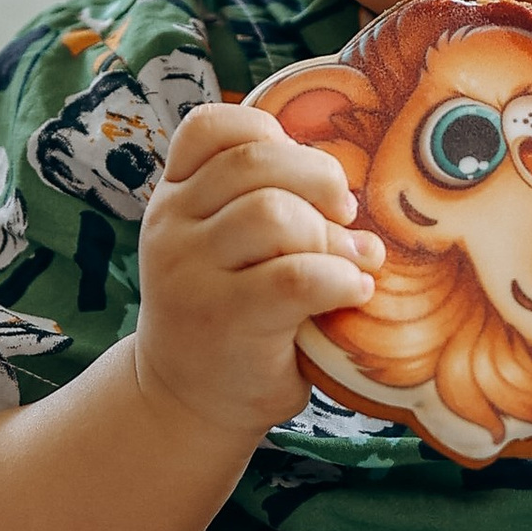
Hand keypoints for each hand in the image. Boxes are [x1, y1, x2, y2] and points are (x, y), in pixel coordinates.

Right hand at [135, 102, 382, 440]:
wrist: (186, 402)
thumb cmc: (230, 313)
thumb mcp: (225, 247)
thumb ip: (264, 202)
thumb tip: (360, 187)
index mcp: (175, 196)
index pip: (211, 128)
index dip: (271, 134)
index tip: (304, 171)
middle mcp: (171, 225)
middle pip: (255, 162)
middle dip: (319, 179)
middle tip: (345, 215)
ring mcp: (190, 273)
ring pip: (273, 213)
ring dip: (329, 235)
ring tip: (351, 262)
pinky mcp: (224, 319)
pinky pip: (294, 277)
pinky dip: (339, 278)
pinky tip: (354, 292)